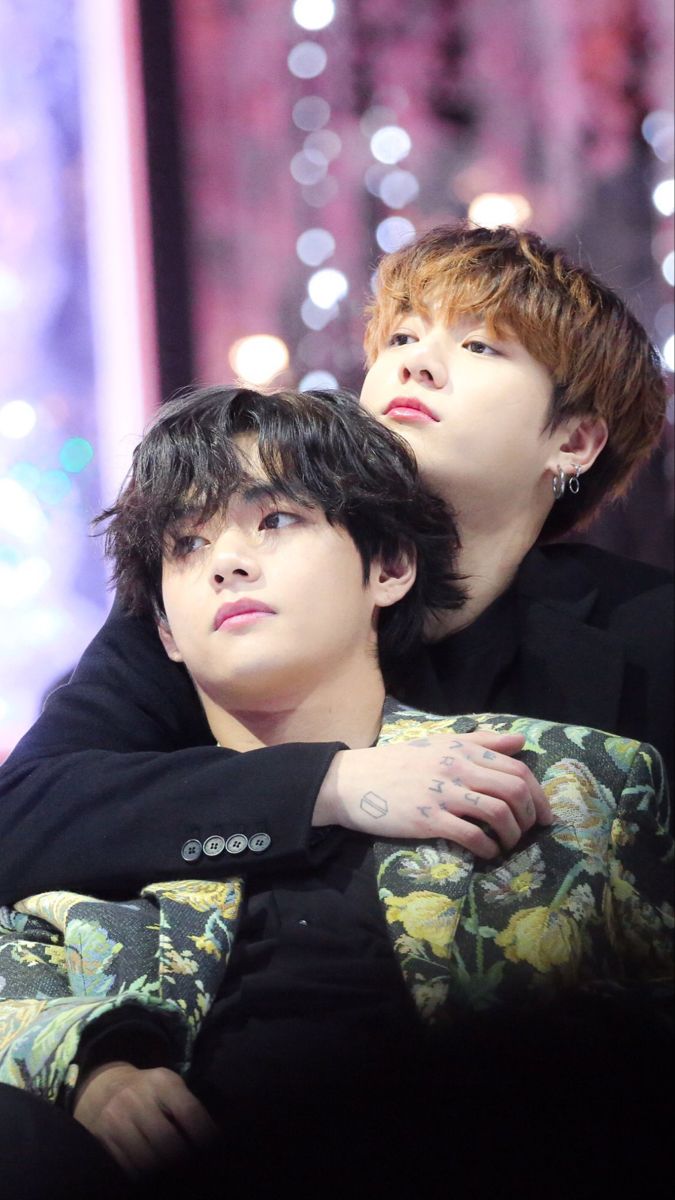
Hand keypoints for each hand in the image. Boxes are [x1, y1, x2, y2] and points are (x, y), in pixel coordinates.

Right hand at [73, 1061, 217, 1176]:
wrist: (104, 1086)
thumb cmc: (148, 1089)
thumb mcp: (170, 1086)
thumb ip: (188, 1108)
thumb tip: (212, 1138)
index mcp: (161, 1082)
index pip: (189, 1111)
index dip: (204, 1134)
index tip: (214, 1150)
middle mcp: (137, 1098)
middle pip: (167, 1139)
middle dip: (184, 1158)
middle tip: (197, 1167)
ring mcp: (118, 1120)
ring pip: (147, 1158)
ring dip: (165, 1171)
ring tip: (179, 1175)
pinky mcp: (105, 1140)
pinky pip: (129, 1166)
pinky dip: (146, 1176)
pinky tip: (157, 1177)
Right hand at [314, 730, 550, 857]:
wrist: (352, 781)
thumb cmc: (398, 763)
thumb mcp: (439, 744)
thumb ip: (481, 742)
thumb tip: (520, 740)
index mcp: (462, 749)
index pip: (516, 768)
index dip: (538, 794)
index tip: (544, 814)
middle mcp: (457, 768)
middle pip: (513, 789)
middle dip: (530, 815)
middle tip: (528, 832)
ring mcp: (442, 794)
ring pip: (498, 812)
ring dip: (512, 834)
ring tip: (507, 845)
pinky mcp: (428, 819)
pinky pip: (471, 835)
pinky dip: (488, 847)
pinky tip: (487, 853)